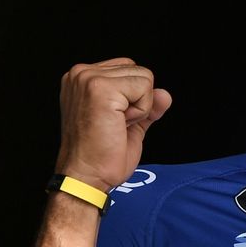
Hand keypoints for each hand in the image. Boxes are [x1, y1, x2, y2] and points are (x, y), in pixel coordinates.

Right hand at [54, 57, 171, 190]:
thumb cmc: (101, 156)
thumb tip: (165, 94)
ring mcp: (88, 79)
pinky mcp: (99, 88)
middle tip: (114, 125)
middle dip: (138, 101)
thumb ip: (148, 105)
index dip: (133, 97)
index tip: (112, 120)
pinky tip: (118, 125)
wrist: (87, 178)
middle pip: (140, 70)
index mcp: (82, 78)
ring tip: (115, 125)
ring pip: (145, 78)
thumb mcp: (130, 123)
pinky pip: (145, 88)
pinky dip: (141, 111)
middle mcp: (81, 73)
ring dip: (139, 107)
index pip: (130, 68)